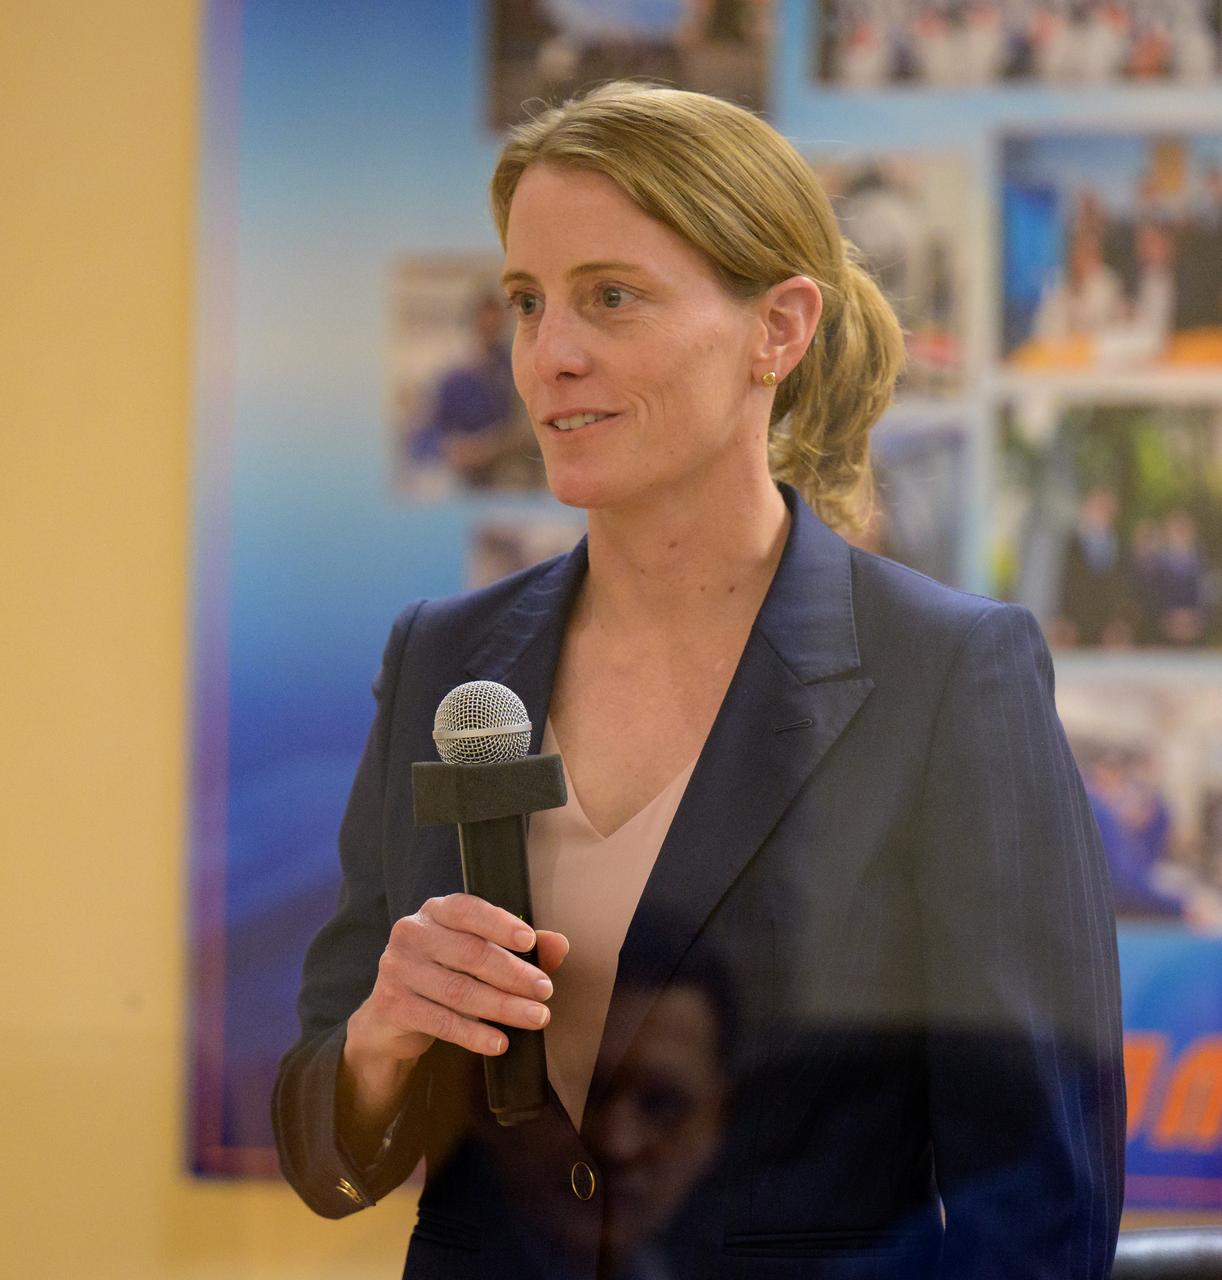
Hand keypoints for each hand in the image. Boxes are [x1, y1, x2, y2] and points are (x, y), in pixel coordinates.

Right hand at [342, 894, 567, 1126]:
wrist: (390, 1017)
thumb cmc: (444, 974)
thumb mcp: (478, 955)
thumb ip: (518, 947)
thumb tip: (560, 944)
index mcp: (435, 911)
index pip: (468, 910)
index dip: (500, 924)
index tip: (530, 941)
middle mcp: (411, 933)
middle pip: (470, 953)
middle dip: (513, 974)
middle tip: (544, 990)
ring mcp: (397, 968)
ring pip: (459, 990)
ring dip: (503, 1006)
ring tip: (535, 1017)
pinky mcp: (391, 1004)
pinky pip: (441, 1021)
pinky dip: (475, 1034)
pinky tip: (499, 1042)